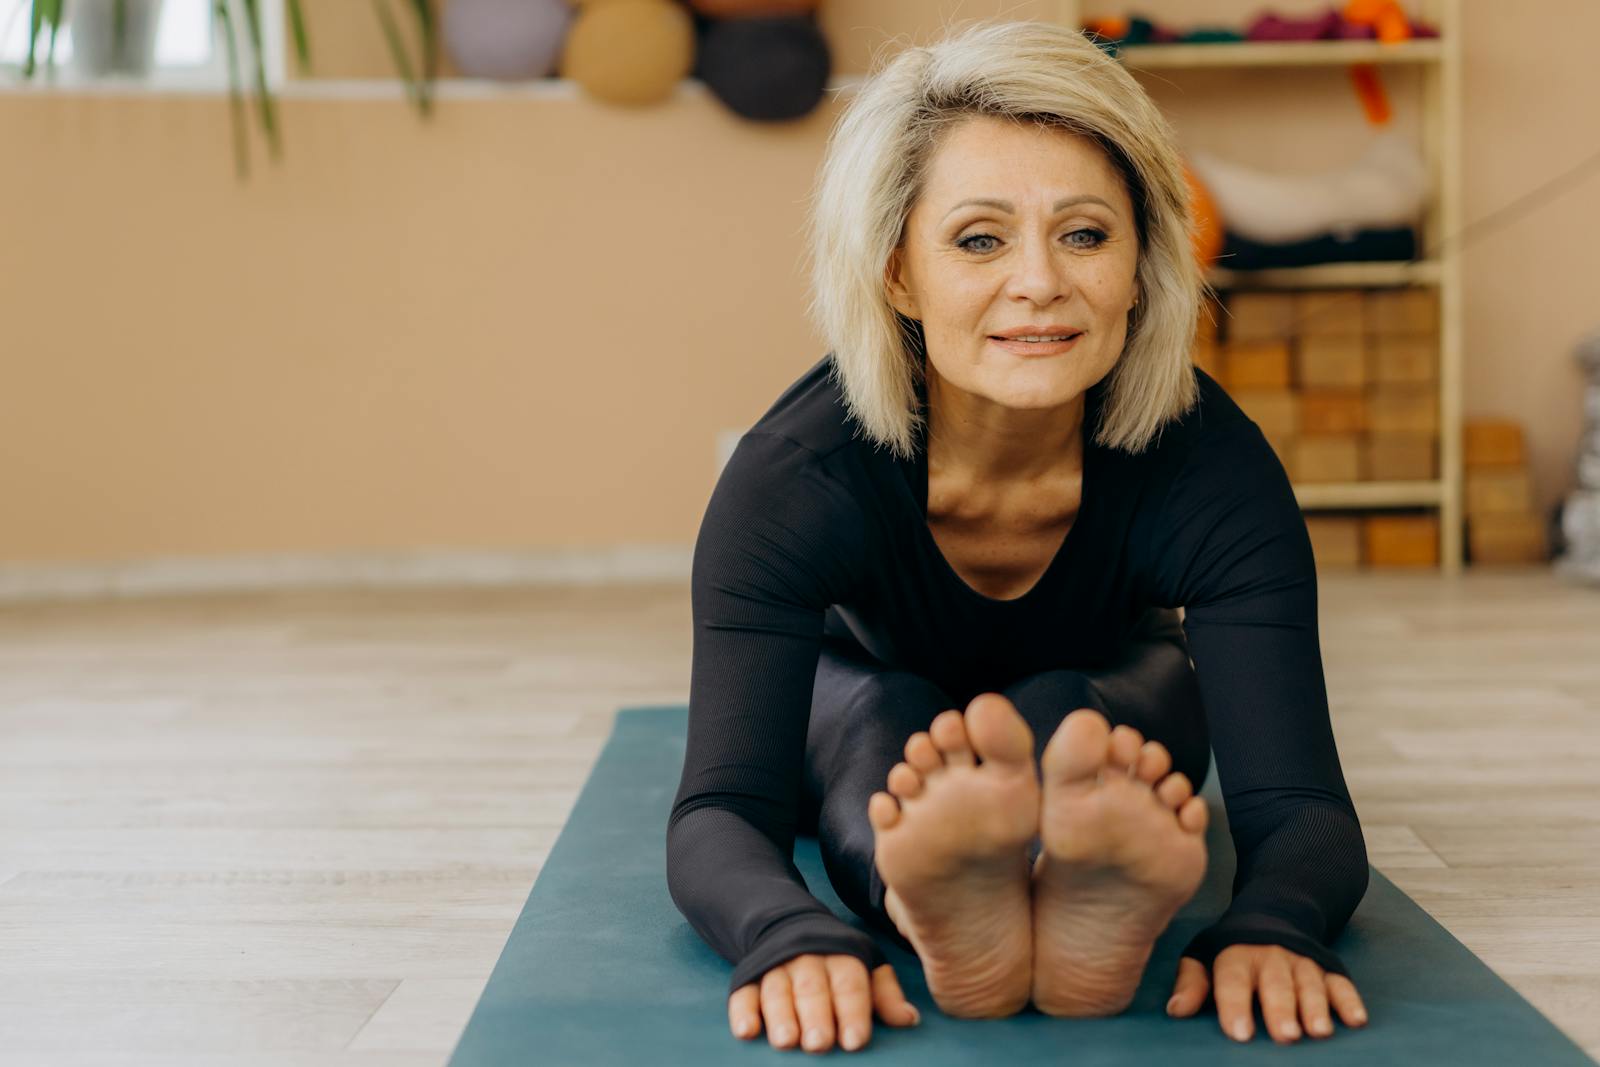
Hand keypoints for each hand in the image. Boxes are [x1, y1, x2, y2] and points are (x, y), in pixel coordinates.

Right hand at [728, 954, 919, 1052]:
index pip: (849, 982)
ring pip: (777, 990)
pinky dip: (743, 1011)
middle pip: (812, 988)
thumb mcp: (866, 967)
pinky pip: (743, 992)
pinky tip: (746, 1031)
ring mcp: (775, 965)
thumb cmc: (836, 959)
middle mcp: (807, 958)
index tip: (855, 1040)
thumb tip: (909, 1020)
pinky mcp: (748, 975)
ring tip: (786, 1042)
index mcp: (840, 955)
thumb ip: (885, 994)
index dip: (853, 1011)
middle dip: (816, 1016)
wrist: (788, 923)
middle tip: (819, 1043)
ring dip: (780, 1017)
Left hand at [1167, 944, 1367, 1043]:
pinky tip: (1356, 1020)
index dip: (1235, 1006)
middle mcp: (1271, 957)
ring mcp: (1302, 961)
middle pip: (1276, 986)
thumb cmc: (1231, 948)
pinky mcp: (1328, 968)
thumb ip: (1192, 983)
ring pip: (1310, 985)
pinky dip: (1349, 1001)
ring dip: (1316, 1008)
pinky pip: (1341, 983)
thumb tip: (1176, 1010)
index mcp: (1237, 955)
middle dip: (1281, 1010)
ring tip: (1318, 1032)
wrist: (1272, 913)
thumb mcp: (1204, 955)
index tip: (1239, 1032)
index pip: (1233, 980)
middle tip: (1285, 1036)